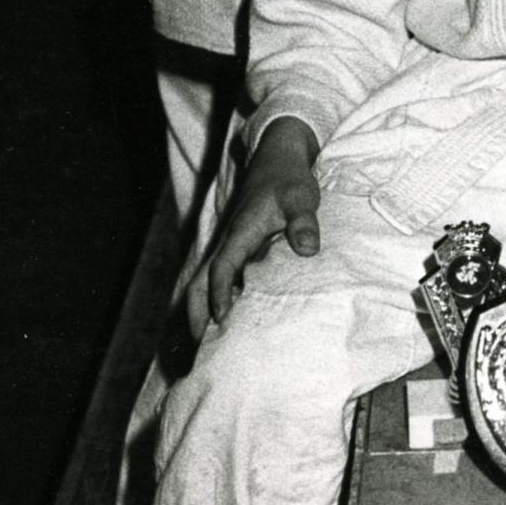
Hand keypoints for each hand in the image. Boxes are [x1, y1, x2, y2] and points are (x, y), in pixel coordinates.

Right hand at [189, 116, 319, 338]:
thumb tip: (309, 249)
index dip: (219, 294)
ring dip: (201, 309)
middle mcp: (228, 241)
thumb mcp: (301, 196)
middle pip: (199, 281)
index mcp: (240, 232)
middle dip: (197, 313)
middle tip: (202, 349)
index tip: (222, 321)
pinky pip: (217, 276)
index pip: (222, 267)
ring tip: (208, 345)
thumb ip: (303, 222)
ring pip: (204, 280)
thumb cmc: (289, 178)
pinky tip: (226, 319)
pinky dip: (213, 297)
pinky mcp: (236, 245)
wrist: (278, 155)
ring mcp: (230, 244)